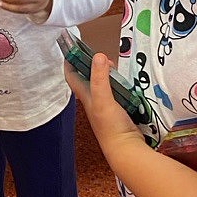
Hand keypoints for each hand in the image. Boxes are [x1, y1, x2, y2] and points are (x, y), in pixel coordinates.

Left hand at [64, 50, 145, 172]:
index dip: (69, 62)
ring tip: (113, 66)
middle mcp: (93, 100)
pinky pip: (115, 92)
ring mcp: (105, 106)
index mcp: (85, 97)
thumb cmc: (111, 126)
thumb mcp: (103, 99)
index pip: (72, 76)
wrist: (126, 149)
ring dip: (105, 73)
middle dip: (91, 64)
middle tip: (102, 56)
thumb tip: (98, 55)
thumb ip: (100, 79)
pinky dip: (117, 83)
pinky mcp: (117, 110)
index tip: (72, 47)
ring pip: (102, 84)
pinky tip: (125, 82)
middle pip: (87, 78)